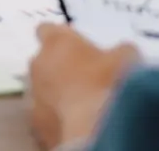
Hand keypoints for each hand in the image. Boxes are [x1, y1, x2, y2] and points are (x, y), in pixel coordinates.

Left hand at [28, 24, 138, 150]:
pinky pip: (45, 115)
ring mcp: (32, 94)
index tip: (74, 46)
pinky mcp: (35, 123)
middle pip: (44, 61)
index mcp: (55, 42)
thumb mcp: (126, 58)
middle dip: (59, 67)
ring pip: (42, 89)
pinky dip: (57, 117)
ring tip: (83, 105)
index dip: (60, 38)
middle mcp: (37, 64)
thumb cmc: (110, 83)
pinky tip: (76, 123)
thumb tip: (120, 52)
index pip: (46, 30)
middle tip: (85, 78)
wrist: (95, 128)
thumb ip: (118, 51)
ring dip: (56, 93)